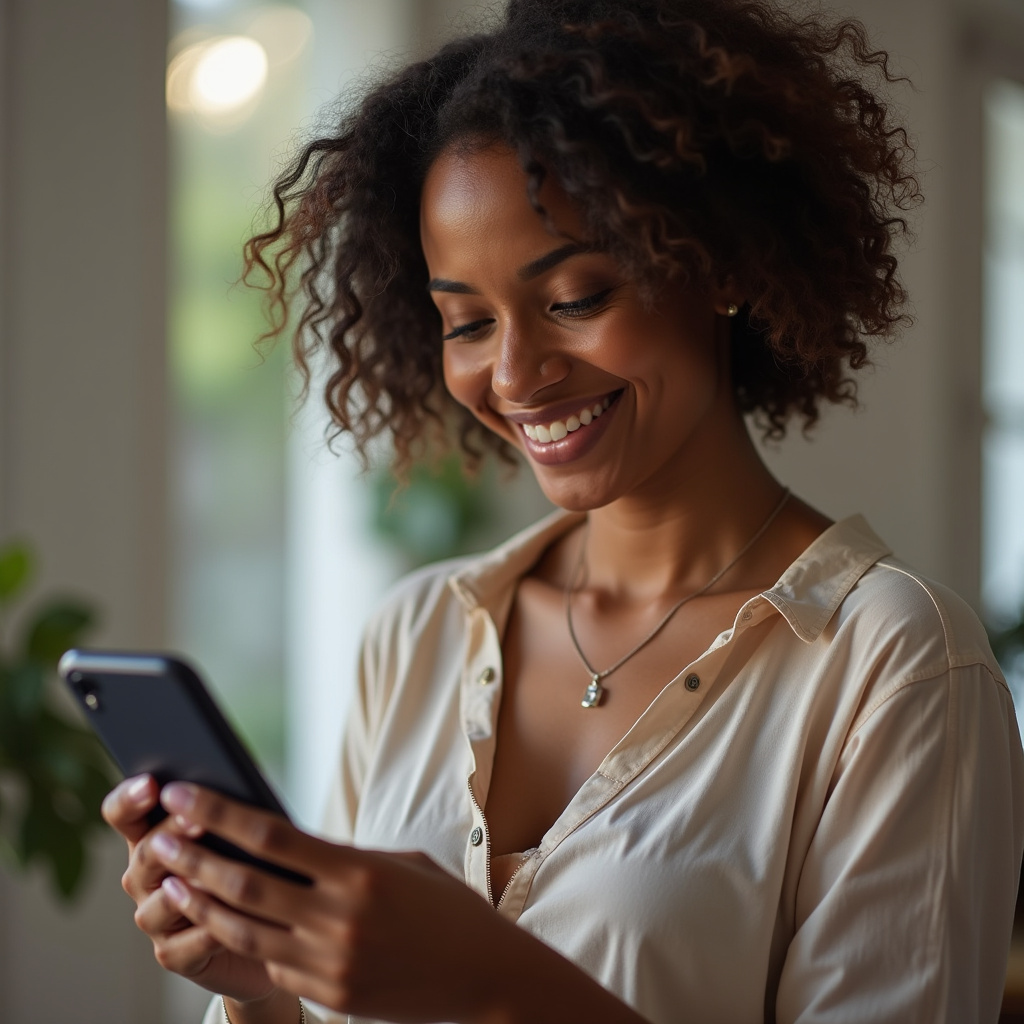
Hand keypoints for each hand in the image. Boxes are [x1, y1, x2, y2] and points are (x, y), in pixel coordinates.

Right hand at [101, 775, 276, 1004]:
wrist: (270, 927)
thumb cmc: (256, 864)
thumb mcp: (243, 829)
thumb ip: (230, 810)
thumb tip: (236, 783)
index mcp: (155, 836)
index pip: (124, 813)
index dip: (129, 798)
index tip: (151, 784)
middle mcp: (146, 878)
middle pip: (144, 854)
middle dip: (170, 834)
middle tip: (196, 820)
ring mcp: (158, 918)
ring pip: (157, 905)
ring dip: (184, 889)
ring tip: (206, 878)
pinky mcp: (176, 955)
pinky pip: (182, 947)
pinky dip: (203, 935)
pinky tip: (222, 927)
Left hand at [148, 782, 521, 1021]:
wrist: (484, 975)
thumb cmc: (445, 907)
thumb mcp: (400, 864)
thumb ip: (342, 857)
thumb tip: (285, 845)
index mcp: (359, 872)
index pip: (270, 836)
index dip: (219, 813)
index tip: (183, 793)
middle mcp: (338, 918)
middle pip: (244, 882)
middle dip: (194, 856)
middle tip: (158, 836)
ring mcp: (330, 962)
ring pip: (244, 928)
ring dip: (201, 901)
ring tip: (170, 880)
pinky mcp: (329, 995)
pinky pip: (271, 961)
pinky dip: (241, 936)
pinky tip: (218, 918)